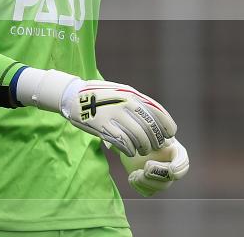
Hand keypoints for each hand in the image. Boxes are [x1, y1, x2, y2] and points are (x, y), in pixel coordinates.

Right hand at [14, 68, 176, 156]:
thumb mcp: (120, 91)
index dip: (166, 125)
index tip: (170, 134)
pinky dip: (129, 149)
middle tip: (156, 146)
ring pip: (138, 136)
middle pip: (149, 127)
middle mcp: (124, 103)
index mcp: (131, 94)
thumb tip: (156, 116)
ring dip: (143, 147)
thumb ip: (136, 101)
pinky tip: (130, 151)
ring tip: (142, 150)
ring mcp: (113, 114)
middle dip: (156, 140)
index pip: (157, 111)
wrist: (73, 96)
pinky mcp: (102, 126)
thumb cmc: (100, 95)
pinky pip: (122, 142)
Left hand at [119, 137, 189, 196]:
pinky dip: (139, 185)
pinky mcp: (151, 185)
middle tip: (147, 166)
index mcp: (175, 151)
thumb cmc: (142, 134)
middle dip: (158, 173)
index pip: (183, 162)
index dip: (179, 168)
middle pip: (170, 177)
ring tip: (135, 173)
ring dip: (146, 181)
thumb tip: (167, 144)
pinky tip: (132, 176)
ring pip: (160, 186)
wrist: (129, 143)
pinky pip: (148, 191)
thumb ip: (157, 139)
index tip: (171, 170)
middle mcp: (171, 166)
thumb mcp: (150, 134)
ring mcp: (162, 178)